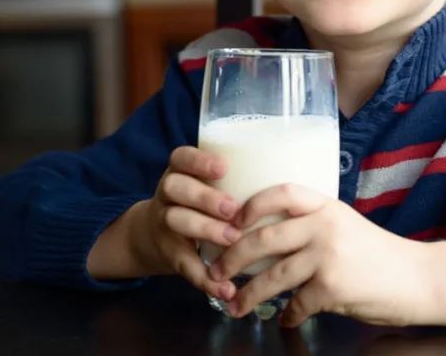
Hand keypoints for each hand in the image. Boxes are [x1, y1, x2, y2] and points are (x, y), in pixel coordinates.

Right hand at [129, 146, 241, 301]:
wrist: (155, 233)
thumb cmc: (201, 201)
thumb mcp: (207, 183)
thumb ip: (236, 179)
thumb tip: (290, 173)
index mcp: (181, 171)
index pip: (182, 157)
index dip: (200, 161)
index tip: (224, 167)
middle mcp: (168, 193)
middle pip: (175, 187)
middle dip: (204, 197)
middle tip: (232, 209)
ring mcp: (164, 222)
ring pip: (175, 220)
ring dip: (205, 229)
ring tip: (232, 240)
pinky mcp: (169, 253)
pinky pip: (183, 264)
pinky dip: (204, 278)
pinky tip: (225, 288)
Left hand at [206, 184, 445, 326]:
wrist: (420, 279)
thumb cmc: (380, 255)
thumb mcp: (346, 226)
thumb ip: (314, 226)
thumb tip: (268, 240)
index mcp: (327, 207)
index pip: (282, 192)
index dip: (251, 204)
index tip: (231, 220)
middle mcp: (325, 226)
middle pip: (264, 237)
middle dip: (232, 258)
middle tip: (216, 270)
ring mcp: (328, 256)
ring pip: (272, 276)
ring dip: (247, 294)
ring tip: (233, 304)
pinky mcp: (333, 287)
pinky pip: (296, 304)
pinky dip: (287, 315)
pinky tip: (284, 319)